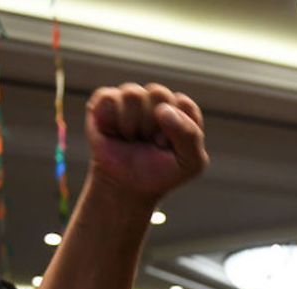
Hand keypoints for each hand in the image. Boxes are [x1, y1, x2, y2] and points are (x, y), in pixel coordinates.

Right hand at [85, 82, 207, 200]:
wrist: (125, 187)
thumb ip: (190, 136)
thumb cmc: (160, 173)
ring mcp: (132, 97)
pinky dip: (111, 121)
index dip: (175, 129)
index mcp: (182, 110)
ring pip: (133, 95)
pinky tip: (113, 132)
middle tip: (148, 143)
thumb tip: (163, 109)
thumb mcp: (189, 163)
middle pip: (158, 93)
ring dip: (131, 125)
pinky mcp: (106, 100)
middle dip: (152, 126)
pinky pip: (109, 99)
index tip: (168, 147)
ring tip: (131, 139)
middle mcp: (158, 99)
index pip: (183, 104)